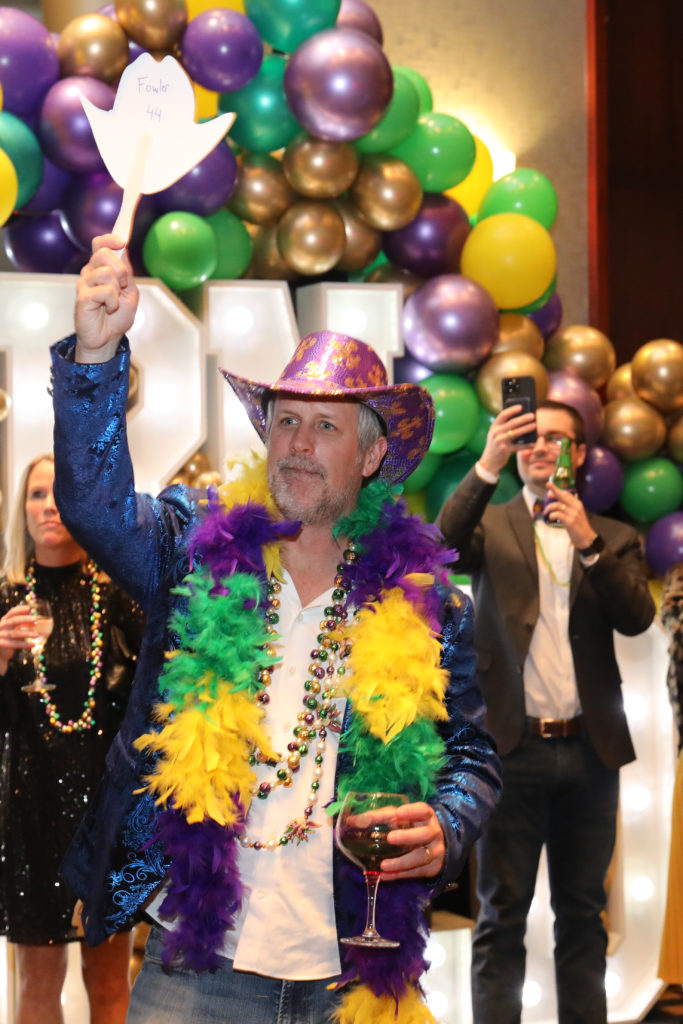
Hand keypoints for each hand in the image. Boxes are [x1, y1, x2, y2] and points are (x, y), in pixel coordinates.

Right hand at [0, 604, 37, 673]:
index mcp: (4, 621)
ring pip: (14, 633)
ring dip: (27, 633)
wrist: (0, 653)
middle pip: (13, 621)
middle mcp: (0, 627)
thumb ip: (21, 624)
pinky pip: (14, 644)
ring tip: (36, 634)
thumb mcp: (14, 630)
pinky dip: (24, 644)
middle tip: (35, 619)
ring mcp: (0, 635)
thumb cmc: (9, 639)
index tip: (29, 609)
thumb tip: (34, 618)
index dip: (20, 610)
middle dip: (24, 619)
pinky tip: (32, 645)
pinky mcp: (1, 644)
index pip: (11, 613)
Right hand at [74, 233, 138, 363]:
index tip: (122, 241)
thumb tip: (123, 250)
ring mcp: (84, 284)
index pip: (100, 244)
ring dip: (117, 290)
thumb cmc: (117, 316)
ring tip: (114, 302)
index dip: (110, 239)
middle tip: (122, 286)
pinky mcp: (82, 297)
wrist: (108, 337)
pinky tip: (108, 308)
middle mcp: (90, 272)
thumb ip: (126, 272)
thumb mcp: (130, 291)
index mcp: (100, 268)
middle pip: (103, 254)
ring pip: (106, 273)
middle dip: (120, 269)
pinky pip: (105, 291)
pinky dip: (113, 302)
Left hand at [379, 801, 444, 879]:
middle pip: (424, 834)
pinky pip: (416, 872)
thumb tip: (352, 821)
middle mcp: (434, 832)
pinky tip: (385, 875)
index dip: (412, 811)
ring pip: (421, 857)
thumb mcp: (401, 818)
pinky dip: (399, 874)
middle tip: (390, 838)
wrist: (435, 845)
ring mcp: (435, 851)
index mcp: (427, 816)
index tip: (399, 812)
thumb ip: (380, 817)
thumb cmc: (412, 826)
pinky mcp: (432, 868)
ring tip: (383, 865)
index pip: (422, 810)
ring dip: (401, 862)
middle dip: (407, 837)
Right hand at [479, 404, 536, 475]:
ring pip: (516, 433)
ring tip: (535, 425)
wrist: (488, 461)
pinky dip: (526, 445)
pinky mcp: (505, 450)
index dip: (512, 410)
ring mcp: (500, 441)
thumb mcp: (496, 434)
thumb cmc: (495, 445)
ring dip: (527, 428)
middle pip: (512, 423)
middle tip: (533, 415)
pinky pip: (518, 446)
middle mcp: (496, 433)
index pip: (503, 415)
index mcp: (494, 427)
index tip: (521, 406)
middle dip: (523, 418)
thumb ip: (504, 427)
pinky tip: (533, 443)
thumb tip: (521, 419)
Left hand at [543, 483, 595, 548]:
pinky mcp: (570, 521)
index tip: (550, 487)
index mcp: (578, 504)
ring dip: (549, 509)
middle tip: (547, 485)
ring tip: (546, 513)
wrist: (586, 538)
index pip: (567, 493)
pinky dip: (551, 516)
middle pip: (563, 495)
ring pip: (557, 506)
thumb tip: (556, 501)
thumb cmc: (578, 526)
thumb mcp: (575, 513)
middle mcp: (576, 507)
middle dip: (554, 489)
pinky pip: (557, 514)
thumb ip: (568, 507)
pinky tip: (551, 518)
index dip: (558, 490)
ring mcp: (573, 514)